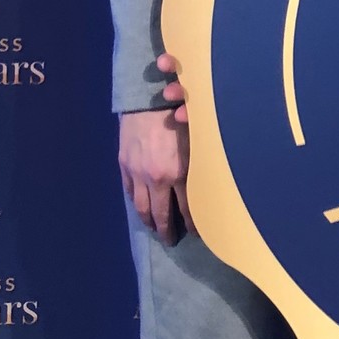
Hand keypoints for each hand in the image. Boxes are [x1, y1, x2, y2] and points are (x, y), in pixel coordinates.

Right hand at [120, 64, 192, 245]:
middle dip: (168, 230)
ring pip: (143, 207)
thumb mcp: (197, 140)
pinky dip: (136, 203)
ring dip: (149, 222)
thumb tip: (213, 182)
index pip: (188, 208)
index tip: (196, 233)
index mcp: (179, 172)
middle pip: (162, 213)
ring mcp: (138, 174)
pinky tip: (141, 208)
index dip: (192, 223)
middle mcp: (158, 178)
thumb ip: (201, 163)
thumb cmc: (180, 113)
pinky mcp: (124, 166)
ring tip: (155, 230)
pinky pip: (129, 193)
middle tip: (171, 241)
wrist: (147, 97)